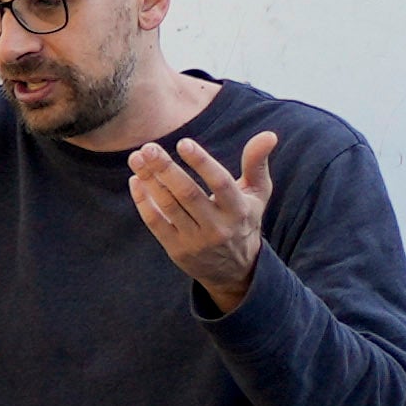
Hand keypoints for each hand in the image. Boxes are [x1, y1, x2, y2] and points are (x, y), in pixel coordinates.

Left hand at [126, 119, 287, 313]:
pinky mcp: (177, 250)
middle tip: (148, 147)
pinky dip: (143, 201)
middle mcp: (218, 227)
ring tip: (137, 158)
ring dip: (150, 180)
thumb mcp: (257, 195)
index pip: (220, 183)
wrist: (235, 271)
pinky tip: (136, 181)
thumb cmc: (243, 220)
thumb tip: (269, 134)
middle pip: (188, 194)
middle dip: (166, 169)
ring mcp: (196, 240)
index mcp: (239, 210)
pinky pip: (156, 223)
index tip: (183, 143)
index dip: (201, 162)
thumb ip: (257, 164)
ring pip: (169, 206)